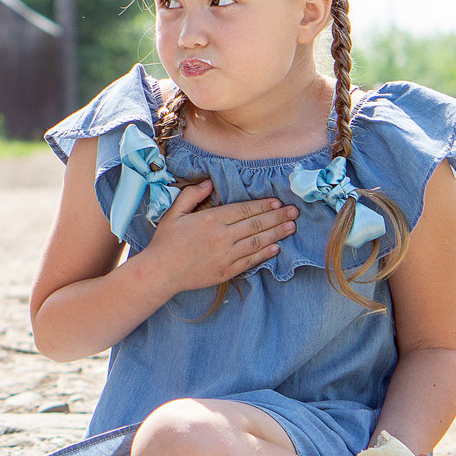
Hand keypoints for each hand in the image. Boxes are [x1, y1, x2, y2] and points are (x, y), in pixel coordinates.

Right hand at [138, 182, 296, 294]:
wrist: (160, 273)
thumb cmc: (165, 242)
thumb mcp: (174, 213)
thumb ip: (192, 195)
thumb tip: (209, 182)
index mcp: (211, 220)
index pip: (244, 210)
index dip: (263, 205)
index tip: (277, 202)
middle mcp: (222, 237)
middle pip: (256, 224)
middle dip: (277, 217)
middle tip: (294, 212)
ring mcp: (226, 256)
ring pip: (257, 242)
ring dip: (277, 234)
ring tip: (291, 227)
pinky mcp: (226, 271)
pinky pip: (250, 261)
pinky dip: (264, 254)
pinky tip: (276, 248)